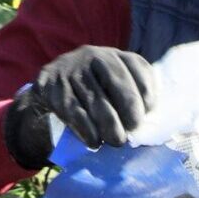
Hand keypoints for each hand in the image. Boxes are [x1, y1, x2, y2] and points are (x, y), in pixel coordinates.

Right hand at [5, 46, 155, 167]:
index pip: (138, 68)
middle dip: (129, 112)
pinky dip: (87, 130)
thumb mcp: (114, 88)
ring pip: (96, 101)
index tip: (147, 115)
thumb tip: (146, 127)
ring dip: (109, 126)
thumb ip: (133, 100)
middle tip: (132, 133)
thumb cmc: (94, 92)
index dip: (146, 94)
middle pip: (118, 83)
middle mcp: (94, 56)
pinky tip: (95, 142)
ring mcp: (72, 69)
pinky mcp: (52, 86)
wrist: (51, 88)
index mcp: (116, 56)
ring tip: (116, 142)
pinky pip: (74, 112)